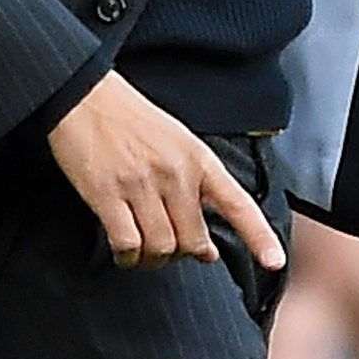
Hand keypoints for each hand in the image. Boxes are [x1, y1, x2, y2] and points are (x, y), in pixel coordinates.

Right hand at [44, 72, 282, 272]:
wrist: (84, 96)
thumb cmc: (132, 120)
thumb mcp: (178, 144)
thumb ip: (197, 190)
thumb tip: (207, 248)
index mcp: (199, 160)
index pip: (238, 204)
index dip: (259, 237)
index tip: (274, 262)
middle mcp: (175, 173)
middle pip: (193, 240)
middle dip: (183, 255)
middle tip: (171, 252)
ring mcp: (141, 184)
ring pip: (162, 247)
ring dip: (153, 260)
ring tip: (145, 254)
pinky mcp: (106, 194)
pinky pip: (127, 243)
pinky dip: (128, 257)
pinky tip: (125, 253)